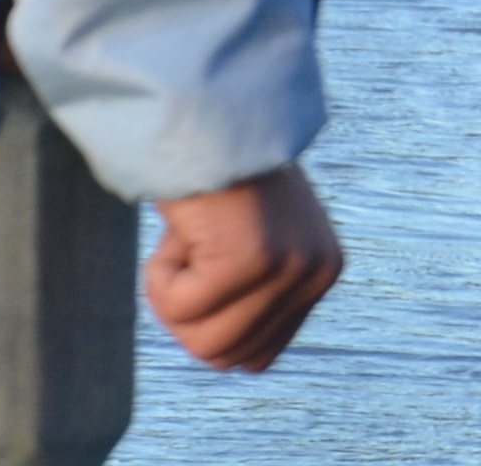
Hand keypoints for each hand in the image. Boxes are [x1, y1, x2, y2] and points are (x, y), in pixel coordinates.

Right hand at [145, 163, 344, 372]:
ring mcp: (286, 267)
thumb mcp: (252, 243)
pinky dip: (159, 275)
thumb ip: (254, 296)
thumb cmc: (215, 181)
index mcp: (322, 273)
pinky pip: (178, 308)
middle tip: (195, 250)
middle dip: (188, 314)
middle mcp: (316, 272)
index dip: (209, 323)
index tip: (207, 266)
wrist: (203, 118)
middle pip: (223, 356)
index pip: (256, 357)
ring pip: (201, 343)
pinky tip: (182, 229)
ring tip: (191, 240)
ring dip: (172, 297)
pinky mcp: (248, 260)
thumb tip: (241, 362)